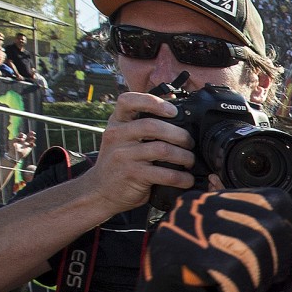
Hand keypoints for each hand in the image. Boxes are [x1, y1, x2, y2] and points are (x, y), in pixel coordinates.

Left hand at [6, 131, 35, 165]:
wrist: (15, 155)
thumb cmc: (12, 148)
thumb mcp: (12, 143)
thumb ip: (15, 140)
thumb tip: (21, 139)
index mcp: (19, 138)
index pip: (22, 135)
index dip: (23, 135)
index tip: (22, 138)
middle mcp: (23, 140)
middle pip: (28, 135)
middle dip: (30, 133)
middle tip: (33, 132)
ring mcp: (27, 144)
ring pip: (31, 139)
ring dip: (33, 138)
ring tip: (34, 138)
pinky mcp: (29, 148)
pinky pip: (32, 145)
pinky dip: (33, 144)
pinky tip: (32, 144)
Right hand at [85, 90, 195, 213]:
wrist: (101, 191)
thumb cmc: (120, 162)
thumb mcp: (122, 139)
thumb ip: (140, 127)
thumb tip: (178, 120)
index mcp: (117, 122)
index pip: (128, 101)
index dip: (153, 102)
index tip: (173, 111)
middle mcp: (117, 135)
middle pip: (153, 126)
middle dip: (179, 135)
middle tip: (190, 143)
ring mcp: (123, 155)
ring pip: (163, 149)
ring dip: (184, 156)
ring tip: (190, 161)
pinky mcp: (132, 175)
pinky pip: (165, 173)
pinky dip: (182, 177)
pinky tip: (187, 179)